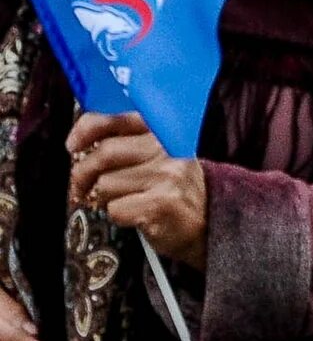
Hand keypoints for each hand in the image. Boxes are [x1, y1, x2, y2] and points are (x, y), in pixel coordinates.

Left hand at [69, 111, 207, 268]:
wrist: (211, 221)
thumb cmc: (174, 188)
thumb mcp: (158, 156)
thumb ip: (126, 143)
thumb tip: (79, 145)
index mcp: (163, 132)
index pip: (116, 119)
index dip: (87, 129)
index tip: (73, 146)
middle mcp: (167, 149)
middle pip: (103, 153)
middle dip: (82, 173)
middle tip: (81, 186)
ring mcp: (167, 176)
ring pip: (105, 184)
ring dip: (104, 198)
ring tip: (120, 201)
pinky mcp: (161, 203)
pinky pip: (115, 208)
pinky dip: (118, 215)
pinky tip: (135, 214)